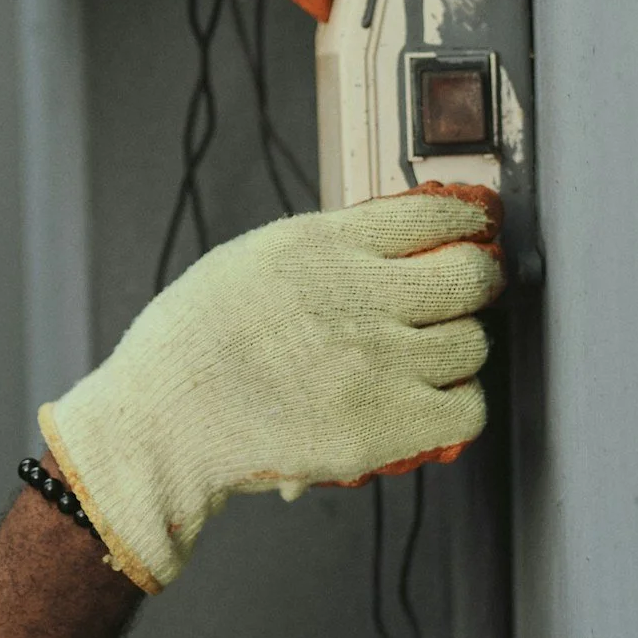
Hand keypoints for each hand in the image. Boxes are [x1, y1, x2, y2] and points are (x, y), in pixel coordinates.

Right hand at [38, 184, 503, 592]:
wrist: (162, 423)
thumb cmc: (190, 347)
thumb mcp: (250, 261)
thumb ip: (322, 251)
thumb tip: (388, 245)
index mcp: (323, 245)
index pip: (434, 212)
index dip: (465, 221)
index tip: (473, 229)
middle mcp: (361, 295)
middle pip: (470, 276)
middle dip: (474, 283)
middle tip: (464, 295)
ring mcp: (380, 362)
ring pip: (472, 345)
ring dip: (457, 351)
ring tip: (426, 360)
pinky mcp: (388, 424)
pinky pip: (467, 409)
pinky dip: (456, 407)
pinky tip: (428, 404)